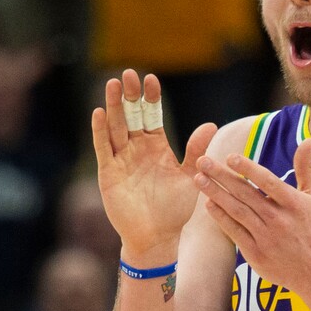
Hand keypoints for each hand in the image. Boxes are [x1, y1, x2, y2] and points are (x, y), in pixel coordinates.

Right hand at [92, 69, 216, 260]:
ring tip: (113, 84)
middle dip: (130, 96)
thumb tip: (211, 124)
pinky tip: (99, 112)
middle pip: (131, 116)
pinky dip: (100, 131)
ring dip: (114, 106)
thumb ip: (197, 152)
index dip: (151, 99)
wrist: (157, 237)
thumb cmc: (174, 210)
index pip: (152, 116)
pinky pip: (104, 148)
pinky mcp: (109, 173)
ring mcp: (121, 159)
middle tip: (129, 74)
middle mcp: (137, 149)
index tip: (151, 79)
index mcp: (156, 147)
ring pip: (116, 127)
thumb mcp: (190, 177)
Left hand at [194, 138, 310, 292]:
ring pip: (237, 211)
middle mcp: (279, 219)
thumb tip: (308, 140)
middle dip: (222, 176)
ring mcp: (266, 237)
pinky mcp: (256, 253)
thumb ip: (306, 168)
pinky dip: (221, 218)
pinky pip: (235, 232)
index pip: (268, 182)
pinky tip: (208, 204)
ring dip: (216, 194)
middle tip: (202, 161)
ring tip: (199, 179)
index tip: (230, 157)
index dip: (249, 169)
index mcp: (293, 203)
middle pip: (246, 194)